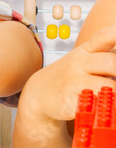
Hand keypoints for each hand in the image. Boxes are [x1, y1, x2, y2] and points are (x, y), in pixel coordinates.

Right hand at [17, 26, 115, 145]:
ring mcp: (74, 81)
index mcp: (87, 50)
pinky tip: (109, 111)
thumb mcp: (85, 60)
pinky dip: (108, 109)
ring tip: (115, 96)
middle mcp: (80, 62)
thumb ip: (108, 57)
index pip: (105, 36)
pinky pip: (95, 105)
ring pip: (107, 86)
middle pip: (111, 62)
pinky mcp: (70, 101)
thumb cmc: (71, 76)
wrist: (39, 93)